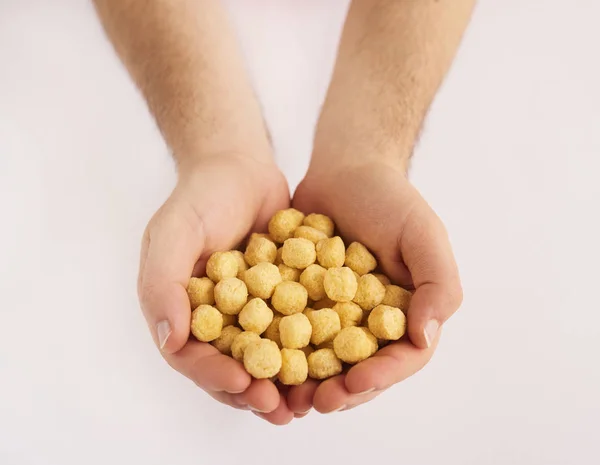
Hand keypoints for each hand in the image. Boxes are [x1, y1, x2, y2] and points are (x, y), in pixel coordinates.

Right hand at [137, 153, 294, 424]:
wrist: (241, 169)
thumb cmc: (200, 198)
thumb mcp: (173, 233)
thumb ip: (162, 283)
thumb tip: (171, 341)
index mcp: (182, 312)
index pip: (193, 356)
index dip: (216, 376)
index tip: (244, 386)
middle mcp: (216, 320)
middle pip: (232, 366)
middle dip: (255, 392)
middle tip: (281, 411)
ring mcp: (251, 312)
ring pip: (267, 357)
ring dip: (285, 384)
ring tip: (309, 403)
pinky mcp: (283, 300)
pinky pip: (296, 331)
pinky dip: (311, 351)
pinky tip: (333, 365)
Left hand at [288, 160, 462, 413]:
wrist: (344, 170)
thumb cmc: (389, 198)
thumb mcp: (422, 234)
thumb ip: (436, 284)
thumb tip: (425, 337)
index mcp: (406, 314)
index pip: (402, 358)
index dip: (381, 377)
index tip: (355, 384)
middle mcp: (371, 322)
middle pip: (360, 369)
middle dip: (340, 391)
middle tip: (314, 402)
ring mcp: (333, 315)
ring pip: (322, 361)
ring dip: (306, 384)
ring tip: (283, 398)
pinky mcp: (300, 303)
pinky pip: (288, 333)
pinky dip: (277, 351)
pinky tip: (258, 362)